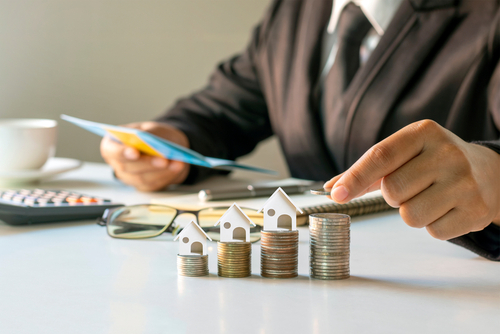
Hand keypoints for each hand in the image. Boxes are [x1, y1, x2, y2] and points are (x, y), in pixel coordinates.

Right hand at [100, 122, 189, 191]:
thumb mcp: (151, 128)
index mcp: (113, 144)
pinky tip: (178, 167)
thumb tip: (146, 139)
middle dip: (147, 163)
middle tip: (163, 160)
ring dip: (161, 171)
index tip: (134, 152)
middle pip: (127, 167)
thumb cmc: (155, 135)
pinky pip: (153, 184)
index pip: (111, 151)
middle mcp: (118, 163)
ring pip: (142, 178)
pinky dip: (167, 175)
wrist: (167, 147)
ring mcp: (129, 177)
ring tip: (177, 163)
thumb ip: (147, 133)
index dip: (121, 152)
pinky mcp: (144, 185)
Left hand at [324, 120, 499, 239]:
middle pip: (392, 190)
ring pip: (410, 216)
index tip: (336, 195)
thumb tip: (330, 188)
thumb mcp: (404, 153)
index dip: (355, 177)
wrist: (489, 173)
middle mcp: (448, 153)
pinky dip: (433, 225)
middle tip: (411, 187)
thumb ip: (367, 170)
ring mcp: (466, 183)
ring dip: (411, 212)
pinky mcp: (477, 211)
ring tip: (430, 197)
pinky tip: (446, 209)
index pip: (380, 156)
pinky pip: (433, 232)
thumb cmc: (433, 162)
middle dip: (393, 196)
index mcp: (424, 133)